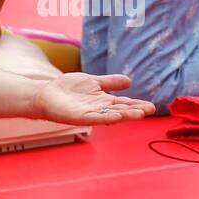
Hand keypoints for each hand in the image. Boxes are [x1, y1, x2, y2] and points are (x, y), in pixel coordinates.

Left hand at [31, 72, 154, 124]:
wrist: (46, 94)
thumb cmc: (68, 88)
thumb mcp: (93, 81)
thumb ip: (110, 82)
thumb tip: (129, 81)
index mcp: (104, 100)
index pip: (124, 103)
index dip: (137, 104)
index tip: (151, 106)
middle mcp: (100, 108)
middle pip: (121, 110)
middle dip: (135, 110)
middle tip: (150, 110)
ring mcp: (90, 113)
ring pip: (111, 115)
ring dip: (125, 115)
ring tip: (139, 114)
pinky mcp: (80, 117)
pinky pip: (95, 118)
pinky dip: (106, 117)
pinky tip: (116, 116)